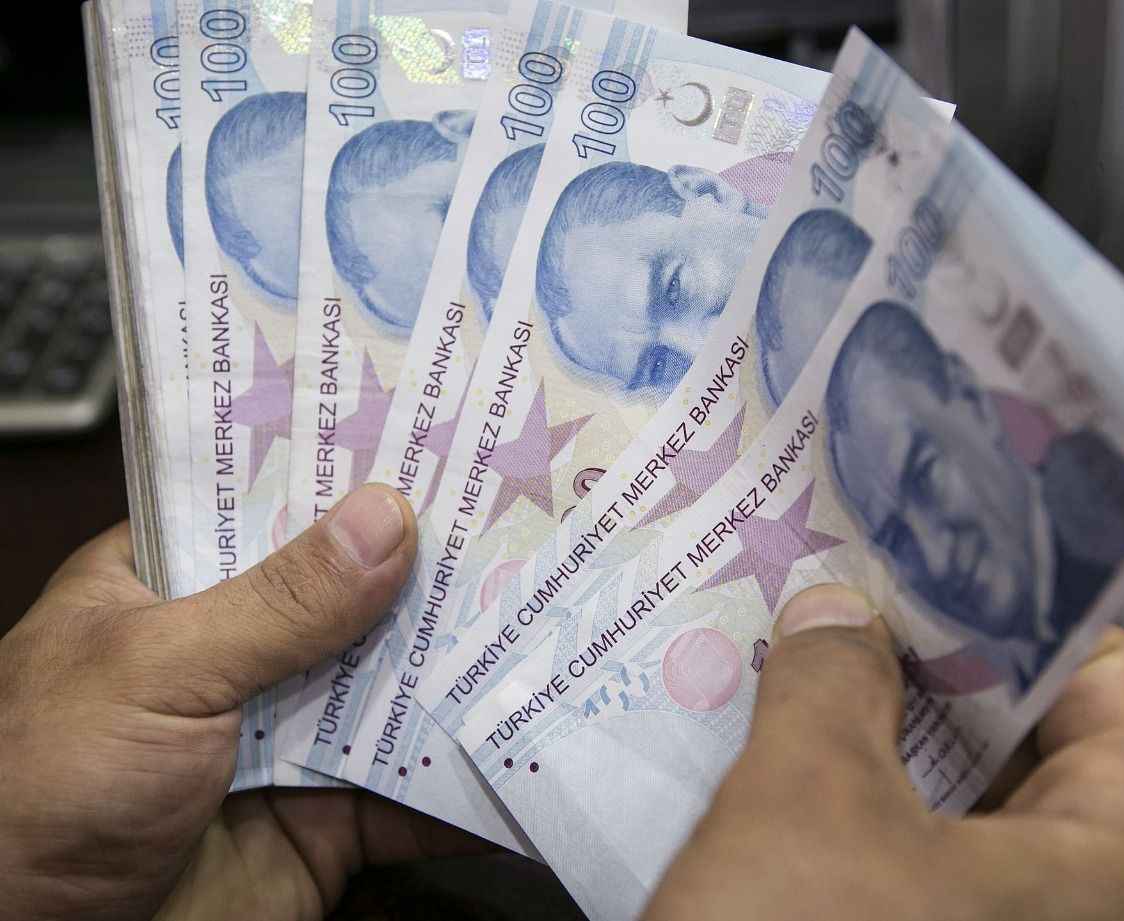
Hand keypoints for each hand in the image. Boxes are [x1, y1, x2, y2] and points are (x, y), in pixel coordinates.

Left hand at [0, 485, 490, 920]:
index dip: (355, 479)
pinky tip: (531, 742)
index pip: (278, 509)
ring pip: (397, 687)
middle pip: (357, 597)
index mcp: (177, 587)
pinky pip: (412, 792)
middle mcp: (242, 652)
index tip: (446, 443)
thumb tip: (385, 518)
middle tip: (530, 523)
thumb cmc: (40, 788)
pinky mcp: (326, 815)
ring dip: (466, 666)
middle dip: (436, 571)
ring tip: (557, 617)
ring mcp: (289, 733)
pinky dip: (469, 780)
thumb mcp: (157, 666)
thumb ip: (277, 602)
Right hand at [644, 585, 1123, 920]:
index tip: (929, 544)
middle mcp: (1091, 915)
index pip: (1109, 680)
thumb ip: (830, 677)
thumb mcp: (808, 802)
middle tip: (844, 586)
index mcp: (1120, 866)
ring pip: (956, 805)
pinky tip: (777, 750)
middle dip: (928, 663)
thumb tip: (838, 605)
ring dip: (876, 729)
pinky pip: (914, 864)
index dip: (1020, 603)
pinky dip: (856, 803)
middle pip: (1027, 741)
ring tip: (798, 650)